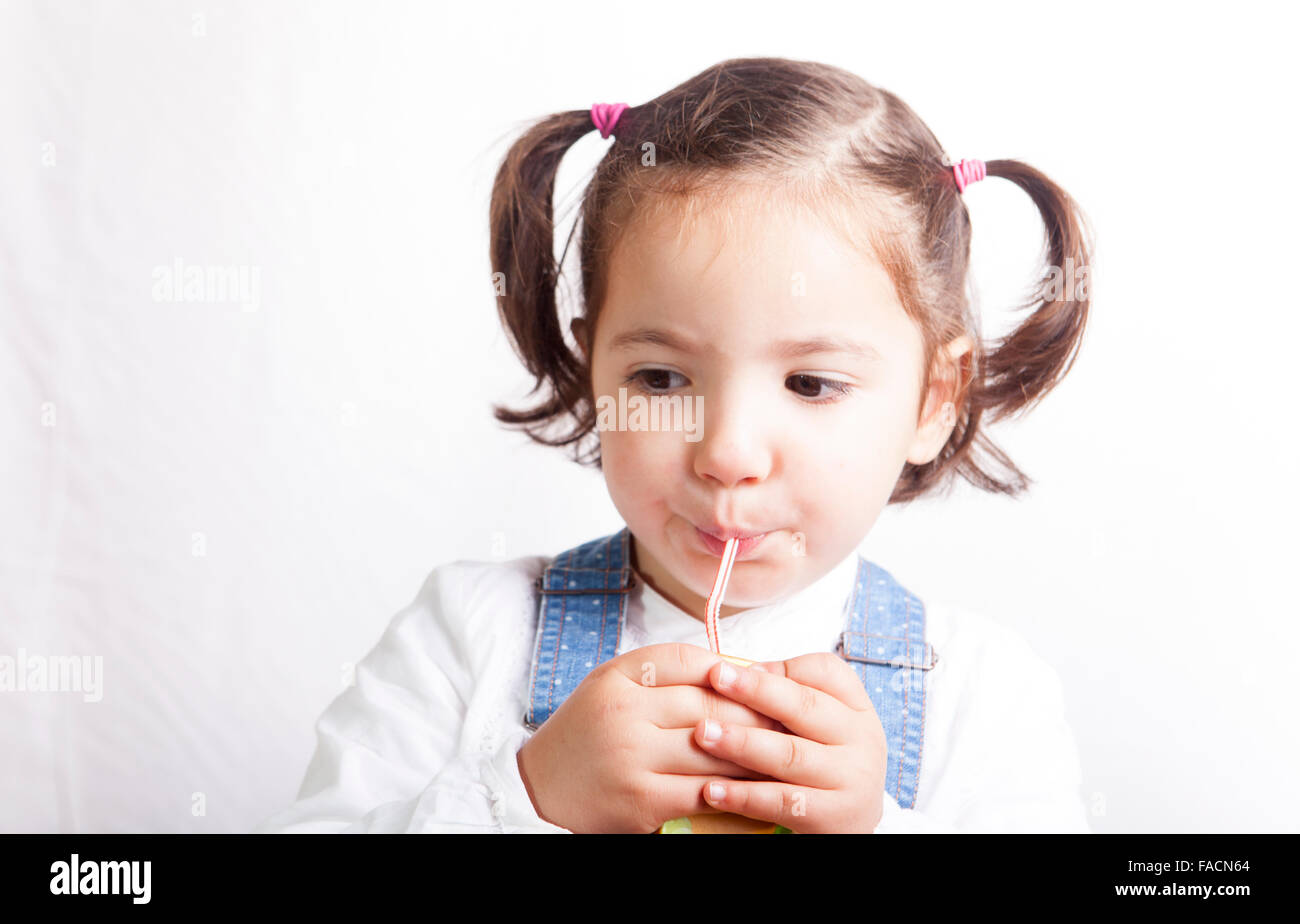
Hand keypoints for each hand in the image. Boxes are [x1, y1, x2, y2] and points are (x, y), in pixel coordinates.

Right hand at [516, 643, 783, 832]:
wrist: (540, 786)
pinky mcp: (641, 803)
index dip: (732, 671)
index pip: (689, 663)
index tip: (764, 679)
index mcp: (618, 679)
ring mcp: (633, 761)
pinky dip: (734, 790)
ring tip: (786, 750)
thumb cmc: (586, 730)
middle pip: (709, 707)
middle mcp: (624, 716)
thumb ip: (662, 668)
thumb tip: (728, 665)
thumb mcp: (611, 683)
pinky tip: (758, 787)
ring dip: (756, 752)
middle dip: (756, 712)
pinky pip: (702, 792)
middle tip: (791, 715)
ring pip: (713, 752)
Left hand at [691, 653, 887, 832]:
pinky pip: (783, 802)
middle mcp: (862, 740)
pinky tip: (712, 790)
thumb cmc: (823, 765)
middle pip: (806, 707)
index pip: (828, 672)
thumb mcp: (819, 728)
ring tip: (703, 734)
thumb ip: (789, 698)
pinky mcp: (834, 818)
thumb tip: (742, 672)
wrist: (851, 826)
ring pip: (791, 755)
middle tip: (716, 679)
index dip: (781, 667)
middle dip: (756, 691)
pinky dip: (745, 796)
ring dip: (742, 743)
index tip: (734, 665)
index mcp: (857, 710)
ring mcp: (851, 780)